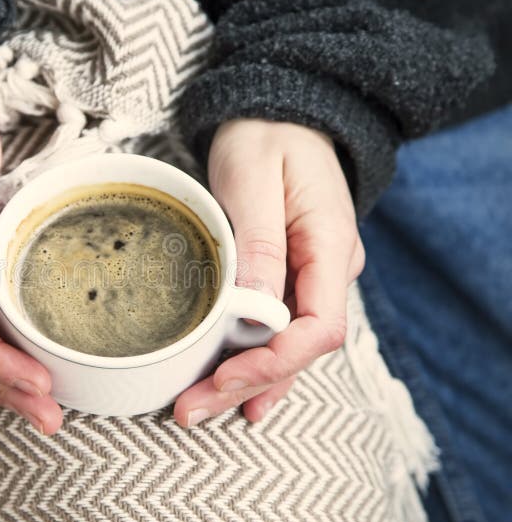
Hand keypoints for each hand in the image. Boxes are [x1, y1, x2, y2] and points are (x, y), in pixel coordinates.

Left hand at [174, 119, 364, 426]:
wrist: (277, 113)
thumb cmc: (265, 134)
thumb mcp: (254, 178)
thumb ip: (260, 243)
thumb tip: (256, 311)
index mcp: (330, 245)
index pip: (319, 326)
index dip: (275, 362)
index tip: (226, 376)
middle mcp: (330, 269)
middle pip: (299, 348)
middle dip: (247, 383)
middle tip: (192, 409)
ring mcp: (313, 275)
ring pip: (288, 346)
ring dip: (246, 381)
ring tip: (201, 409)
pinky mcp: (291, 275)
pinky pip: (278, 329)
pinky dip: (257, 362)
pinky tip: (238, 391)